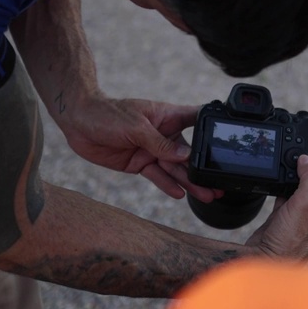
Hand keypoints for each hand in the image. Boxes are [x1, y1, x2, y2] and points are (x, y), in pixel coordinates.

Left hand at [60, 95, 218, 201]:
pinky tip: (181, 194)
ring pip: (175, 169)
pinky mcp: (139, 163)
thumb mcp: (135, 126)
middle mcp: (163, 134)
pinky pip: (157, 176)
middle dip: (204, 168)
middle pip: (189, 153)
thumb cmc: (107, 114)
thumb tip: (184, 156)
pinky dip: (168, 185)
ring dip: (190, 182)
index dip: (212, 128)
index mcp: (167, 116)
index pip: (197, 119)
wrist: (78, 122)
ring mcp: (151, 150)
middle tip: (219, 184)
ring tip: (208, 195)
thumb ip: (159, 143)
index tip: (230, 140)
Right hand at [245, 145, 307, 259]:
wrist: (265, 261)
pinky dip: (283, 185)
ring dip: (299, 174)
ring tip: (292, 160)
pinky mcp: (283, 219)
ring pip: (303, 189)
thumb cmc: (289, 242)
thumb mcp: (305, 205)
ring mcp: (299, 216)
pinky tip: (277, 179)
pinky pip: (287, 196)